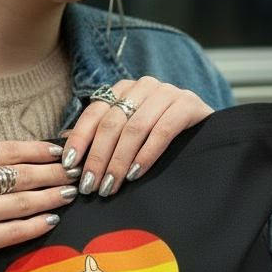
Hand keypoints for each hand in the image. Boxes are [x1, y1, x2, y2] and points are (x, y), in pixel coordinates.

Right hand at [0, 127, 75, 271]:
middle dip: (54, 172)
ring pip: (24, 202)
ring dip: (52, 196)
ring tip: (71, 192)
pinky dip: (36, 225)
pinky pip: (14, 232)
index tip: (58, 152)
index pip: (8, 150)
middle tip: (76, 171)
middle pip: (23, 174)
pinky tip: (52, 220)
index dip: (38, 151)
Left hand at [61, 78, 212, 197]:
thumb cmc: (160, 132)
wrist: (206, 127)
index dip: (79, 139)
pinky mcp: (188, 104)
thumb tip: (66, 150)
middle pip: (112, 123)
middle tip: (90, 185)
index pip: (94, 113)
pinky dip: (146, 155)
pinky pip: (162, 131)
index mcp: (123, 89)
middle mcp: (143, 86)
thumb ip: (101, 136)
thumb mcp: (128, 131)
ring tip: (111, 186)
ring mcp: (166, 92)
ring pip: (134, 128)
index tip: (69, 165)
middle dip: (98, 158)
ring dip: (119, 161)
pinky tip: (136, 174)